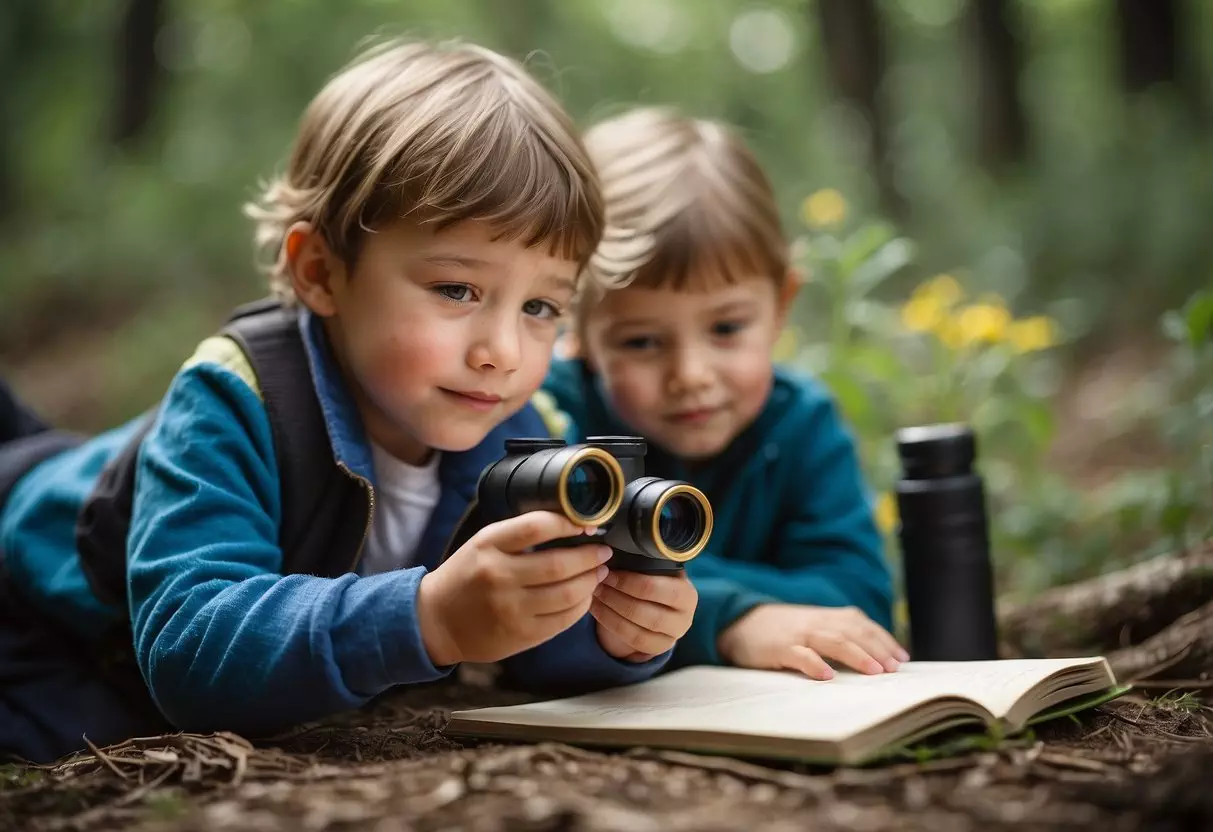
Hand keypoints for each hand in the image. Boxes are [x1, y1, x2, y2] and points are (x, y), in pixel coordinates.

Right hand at [416, 511, 611, 665]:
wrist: (437, 621)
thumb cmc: (466, 576)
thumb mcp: (483, 544)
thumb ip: (519, 534)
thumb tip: (571, 524)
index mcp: (488, 546)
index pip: (537, 526)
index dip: (569, 523)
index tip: (587, 524)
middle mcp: (499, 576)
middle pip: (560, 564)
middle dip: (590, 556)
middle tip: (603, 552)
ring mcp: (511, 609)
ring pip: (567, 594)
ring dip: (591, 581)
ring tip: (599, 572)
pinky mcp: (520, 635)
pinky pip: (563, 620)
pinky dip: (581, 606)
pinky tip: (585, 596)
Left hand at [590, 570, 697, 661]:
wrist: (663, 606)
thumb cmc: (656, 582)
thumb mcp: (657, 571)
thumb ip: (645, 565)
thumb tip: (614, 553)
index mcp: (686, 593)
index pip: (657, 588)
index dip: (630, 581)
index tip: (609, 572)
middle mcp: (684, 617)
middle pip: (647, 613)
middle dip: (617, 597)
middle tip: (598, 584)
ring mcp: (673, 636)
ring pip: (638, 629)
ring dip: (611, 612)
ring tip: (595, 596)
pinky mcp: (659, 648)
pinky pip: (633, 640)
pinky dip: (611, 624)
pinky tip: (597, 610)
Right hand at [717, 604, 907, 680]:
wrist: (738, 622)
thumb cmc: (782, 632)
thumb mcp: (812, 627)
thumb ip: (837, 636)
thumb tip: (873, 659)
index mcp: (827, 617)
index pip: (861, 624)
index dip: (883, 639)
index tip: (902, 658)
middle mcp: (817, 622)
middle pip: (853, 632)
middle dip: (877, 648)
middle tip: (895, 668)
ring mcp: (798, 634)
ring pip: (832, 641)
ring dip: (856, 655)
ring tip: (875, 671)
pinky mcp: (778, 648)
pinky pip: (799, 655)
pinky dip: (814, 664)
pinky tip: (827, 676)